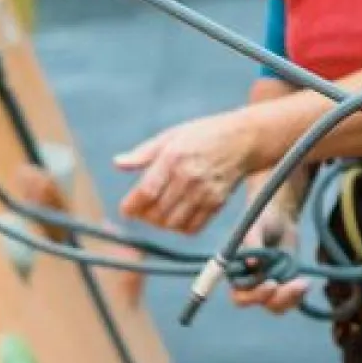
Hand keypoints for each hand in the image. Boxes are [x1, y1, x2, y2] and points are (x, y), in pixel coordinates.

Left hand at [113, 111, 255, 234]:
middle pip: (158, 212)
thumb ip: (143, 153)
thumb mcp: (171, 136)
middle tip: (142, 210)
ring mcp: (205, 191)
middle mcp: (189, 176)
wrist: (243, 139)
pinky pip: (193, 227)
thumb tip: (117, 163)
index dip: (132, 206)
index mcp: (173, 157)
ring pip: (173, 223)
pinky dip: (180, 228)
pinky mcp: (217, 203)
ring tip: (159, 213)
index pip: (146, 192)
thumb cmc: (203, 135)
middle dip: (145, 216)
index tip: (126, 209)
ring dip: (161, 223)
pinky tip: (177, 216)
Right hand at [229, 196, 309, 315]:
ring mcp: (267, 286)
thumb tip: (252, 264)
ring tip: (303, 283)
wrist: (280, 217)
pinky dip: (298, 295)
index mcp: (236, 274)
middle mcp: (250, 284)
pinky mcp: (284, 285)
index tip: (271, 284)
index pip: (239, 296)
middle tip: (293, 285)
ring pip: (276, 305)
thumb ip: (252, 244)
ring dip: (289, 298)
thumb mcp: (256, 227)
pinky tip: (306, 283)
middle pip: (259, 303)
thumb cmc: (262, 219)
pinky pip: (290, 299)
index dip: (253, 296)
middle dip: (276, 298)